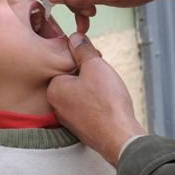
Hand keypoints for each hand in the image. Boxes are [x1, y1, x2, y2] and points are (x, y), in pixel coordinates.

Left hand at [47, 33, 147, 166]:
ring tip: (109, 94)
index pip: (66, 63)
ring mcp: (68, 119)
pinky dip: (99, 105)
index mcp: (54, 88)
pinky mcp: (81, 128)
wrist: (120, 137)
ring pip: (83, 93)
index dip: (85, 61)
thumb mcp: (95, 66)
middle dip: (91, 76)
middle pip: (74, 79)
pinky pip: (89, 108)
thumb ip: (82, 49)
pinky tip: (110, 107)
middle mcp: (56, 105)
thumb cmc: (106, 102)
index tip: (97, 64)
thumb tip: (74, 38)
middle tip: (105, 80)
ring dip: (96, 90)